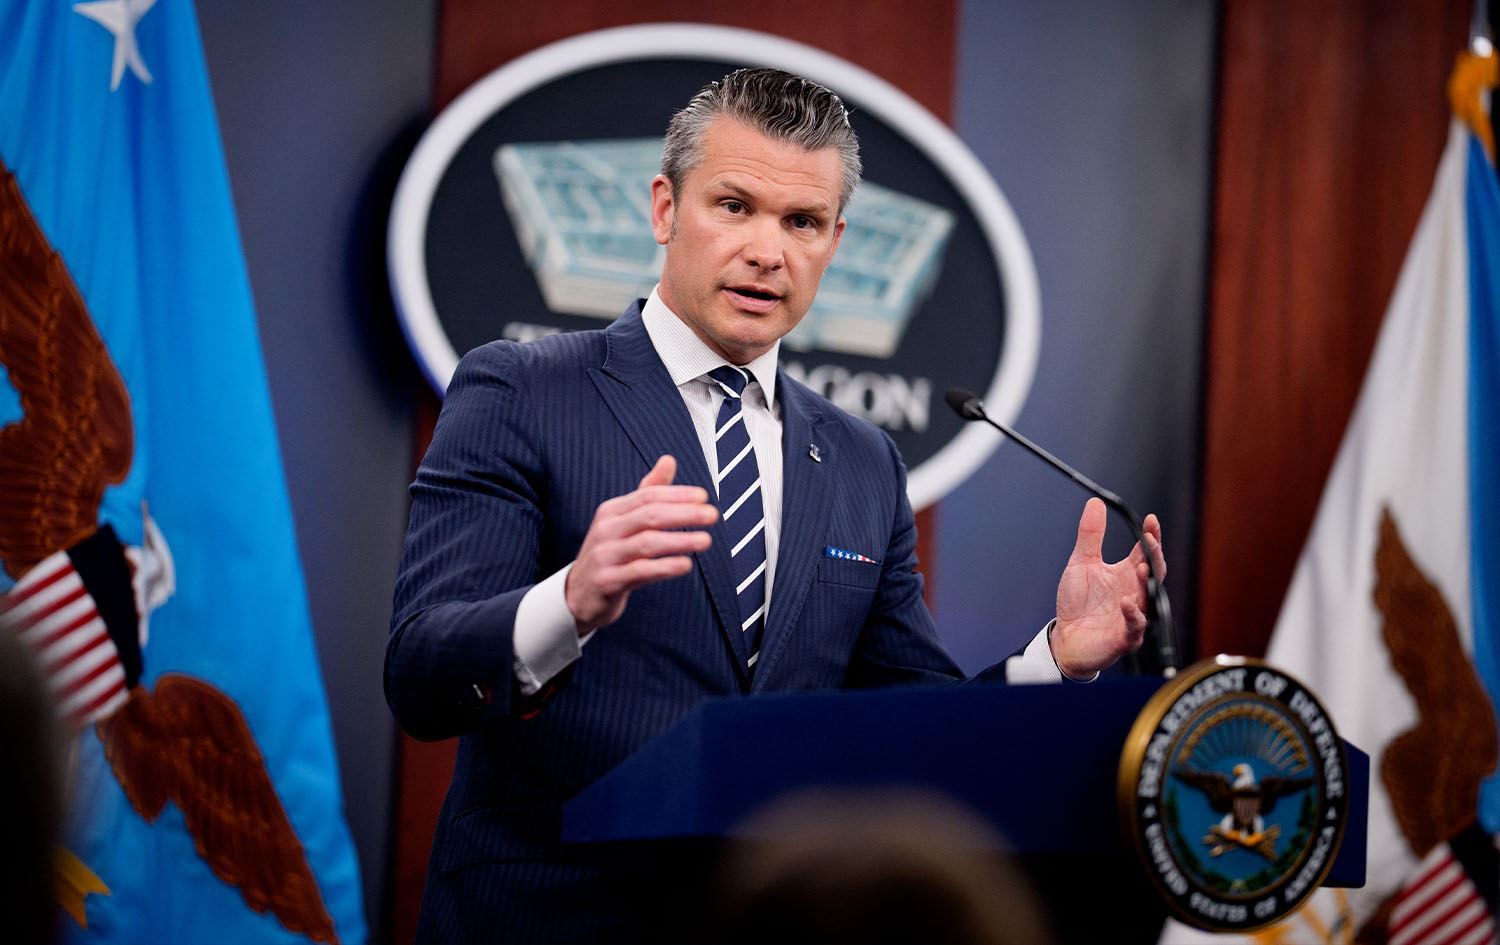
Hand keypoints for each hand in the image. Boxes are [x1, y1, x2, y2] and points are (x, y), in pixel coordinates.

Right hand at [564, 455, 716, 634]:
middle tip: (712, 515)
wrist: (578, 595)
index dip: (677, 494)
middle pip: (649, 515)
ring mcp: (604, 555)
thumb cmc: (610, 554)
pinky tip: (686, 565)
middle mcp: (606, 530)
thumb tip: (669, 460)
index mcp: (612, 511)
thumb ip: (648, 492)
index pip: (648, 496)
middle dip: (684, 513)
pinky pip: (639, 571)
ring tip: (706, 540)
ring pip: (646, 543)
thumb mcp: (623, 521)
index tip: (704, 496)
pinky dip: (664, 567)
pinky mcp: (607, 581)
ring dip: (679, 541)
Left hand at [1051, 498, 1164, 678]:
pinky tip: (1127, 601)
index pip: (1146, 552)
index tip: (1150, 519)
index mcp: (1126, 574)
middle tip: (1151, 539)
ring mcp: (1132, 616)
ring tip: (1142, 565)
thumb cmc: (1077, 603)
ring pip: (1148, 598)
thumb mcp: (1081, 563)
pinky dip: (1133, 614)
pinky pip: (1135, 626)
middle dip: (1155, 556)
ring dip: (1146, 582)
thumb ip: (1091, 536)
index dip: (1151, 536)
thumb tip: (1096, 502)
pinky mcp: (1125, 637)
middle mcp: (1135, 593)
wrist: (1065, 638)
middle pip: (1154, 572)